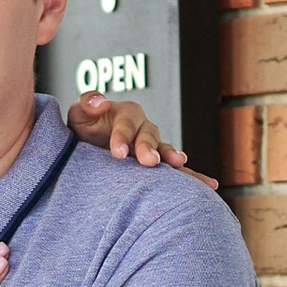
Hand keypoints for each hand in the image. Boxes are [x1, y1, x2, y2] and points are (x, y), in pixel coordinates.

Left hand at [67, 91, 187, 167]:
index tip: (118, 153)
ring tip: (178, 163)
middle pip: (149, 136)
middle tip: (149, 161)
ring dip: (172, 157)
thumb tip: (99, 102)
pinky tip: (208, 184)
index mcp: (127, 114)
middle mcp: (144, 128)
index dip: (122, 137)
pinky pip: (178, 171)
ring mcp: (153, 147)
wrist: (89, 150)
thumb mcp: (79, 114)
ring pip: (165, 150)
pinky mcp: (158, 165)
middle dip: (149, 148)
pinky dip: (192, 176)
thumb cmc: (85, 129)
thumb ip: (86, 104)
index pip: (126, 125)